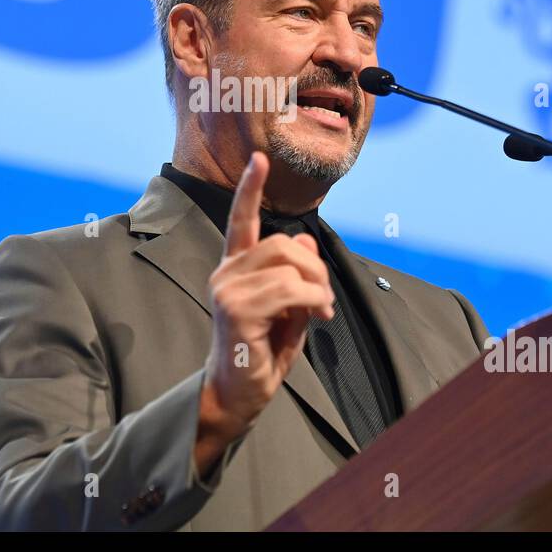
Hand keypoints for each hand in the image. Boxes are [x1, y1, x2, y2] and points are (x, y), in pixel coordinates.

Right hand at [198, 152, 333, 455]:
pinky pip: (288, 289)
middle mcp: (226, 273)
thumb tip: (307, 240)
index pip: (241, 221)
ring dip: (316, 287)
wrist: (238, 393)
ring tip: (319, 310)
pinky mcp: (235, 310)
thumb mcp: (289, 307)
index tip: (259, 159)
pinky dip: (312, 300)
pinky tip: (314, 316)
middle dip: (316, 267)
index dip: (250, 189)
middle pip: (283, 243)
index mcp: (236, 268)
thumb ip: (297, 274)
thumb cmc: (262, 351)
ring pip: (288, 264)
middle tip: (324, 297)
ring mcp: (227, 290)